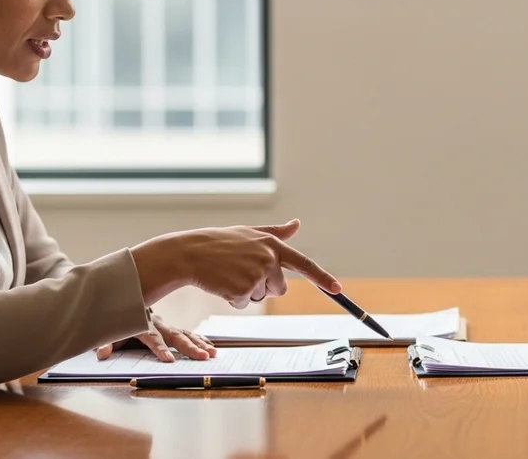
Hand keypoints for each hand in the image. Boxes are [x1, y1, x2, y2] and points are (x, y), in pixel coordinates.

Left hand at [94, 312, 217, 362]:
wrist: (122, 296)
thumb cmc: (115, 318)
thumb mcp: (108, 329)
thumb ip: (106, 341)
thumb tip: (102, 353)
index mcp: (141, 324)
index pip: (152, 338)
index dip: (160, 349)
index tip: (170, 361)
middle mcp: (157, 323)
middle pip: (175, 335)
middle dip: (189, 347)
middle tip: (203, 357)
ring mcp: (165, 324)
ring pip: (185, 333)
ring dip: (199, 343)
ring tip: (212, 353)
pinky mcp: (170, 327)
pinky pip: (188, 333)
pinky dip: (200, 339)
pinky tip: (211, 346)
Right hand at [131, 219, 341, 308]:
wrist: (190, 252)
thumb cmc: (219, 242)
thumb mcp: (249, 233)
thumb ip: (275, 232)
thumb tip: (296, 224)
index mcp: (273, 244)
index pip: (305, 263)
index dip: (322, 278)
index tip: (338, 289)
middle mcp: (269, 258)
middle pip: (279, 287)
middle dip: (262, 285)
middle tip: (240, 271)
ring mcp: (257, 273)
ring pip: (261, 296)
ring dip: (246, 291)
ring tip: (229, 273)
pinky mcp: (244, 289)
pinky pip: (245, 303)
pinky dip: (233, 298)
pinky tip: (221, 282)